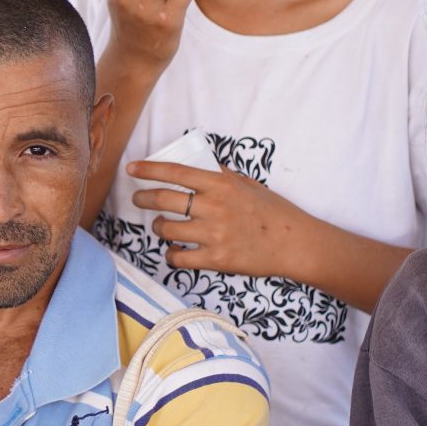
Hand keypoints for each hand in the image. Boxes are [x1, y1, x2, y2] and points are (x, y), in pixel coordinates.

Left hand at [127, 161, 317, 282]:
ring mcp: (213, 234)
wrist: (294, 243)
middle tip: (138, 199)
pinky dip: (171, 255)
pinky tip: (175, 251)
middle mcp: (214, 207)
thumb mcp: (249, 184)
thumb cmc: (274, 212)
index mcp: (221, 184)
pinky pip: (178, 258)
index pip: (176, 173)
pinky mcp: (216, 259)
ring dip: (158, 227)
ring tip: (162, 227)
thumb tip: (203, 166)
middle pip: (163, 200)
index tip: (132, 169)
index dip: (149, 170)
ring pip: (166, 230)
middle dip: (143, 198)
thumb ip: (223, 176)